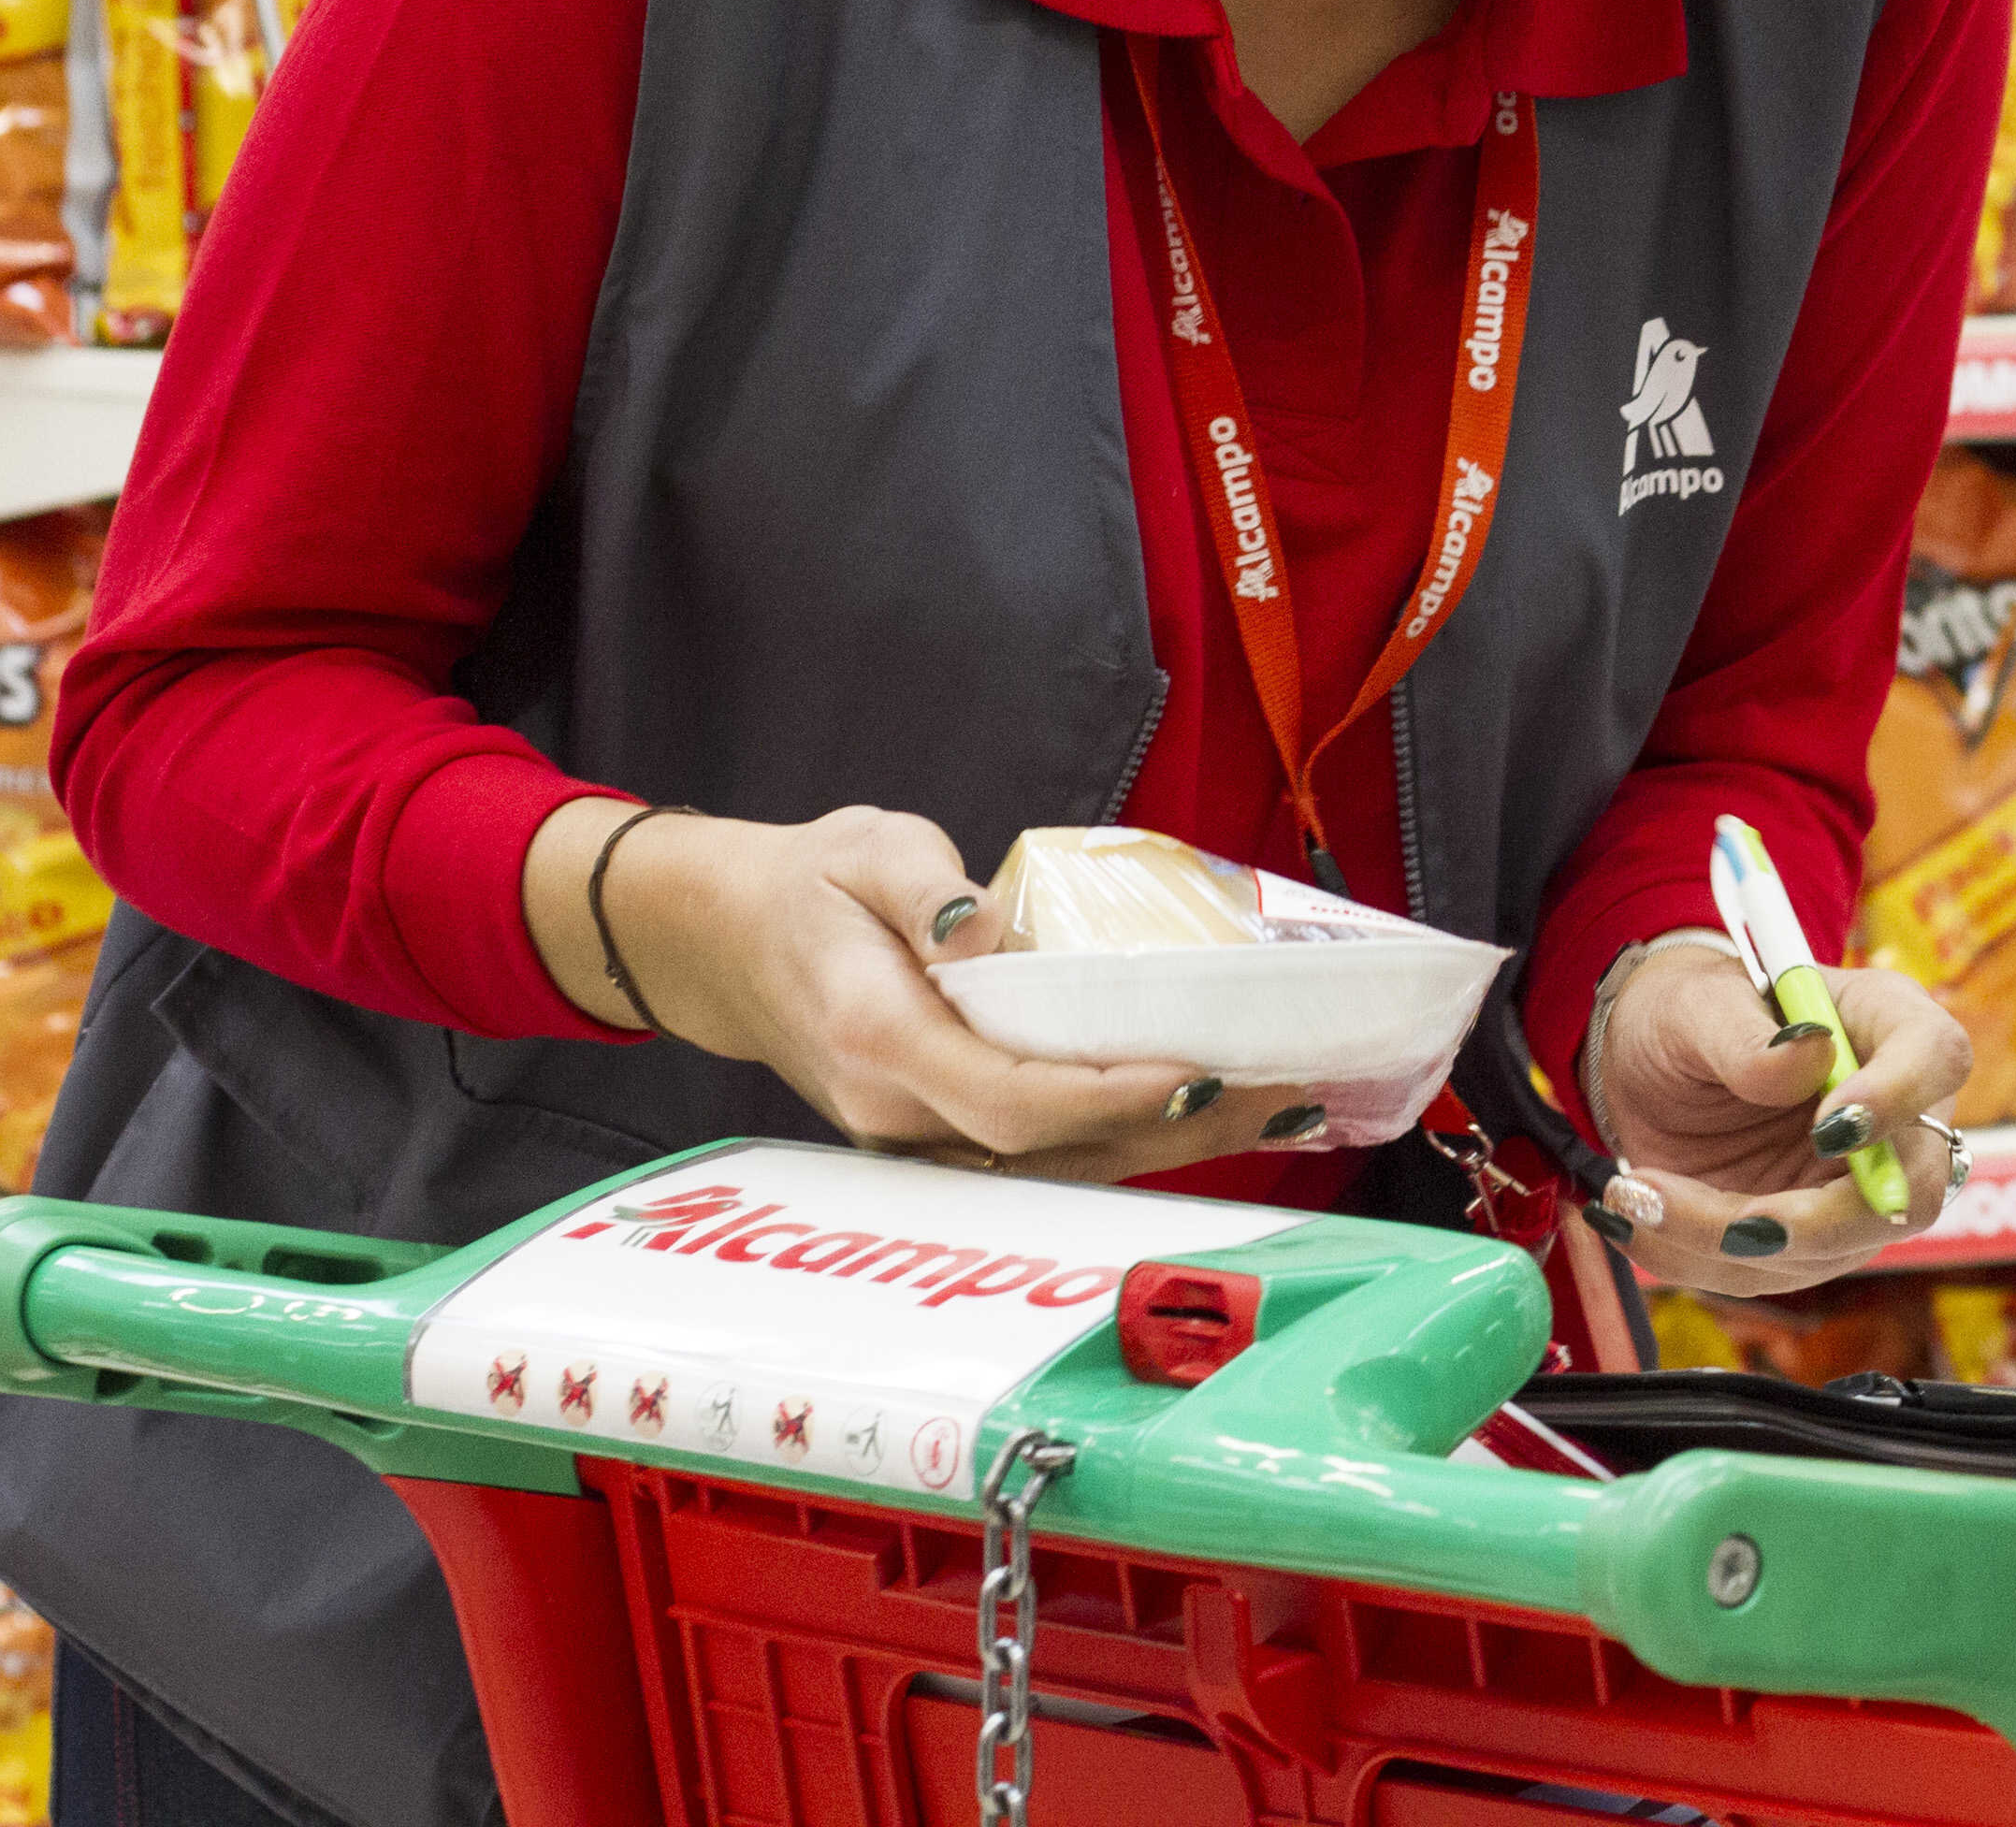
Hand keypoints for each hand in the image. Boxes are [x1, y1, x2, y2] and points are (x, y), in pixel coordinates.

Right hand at [523, 800, 1320, 1183]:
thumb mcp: (859, 847)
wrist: (724, 943)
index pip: (1012, 1098)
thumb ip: (919, 885)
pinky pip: (1044, 1158)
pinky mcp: (939, 1141)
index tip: (1200, 1074)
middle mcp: (900, 1116)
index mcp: (881, 1044)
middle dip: (1180, 1131)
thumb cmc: (804, 887)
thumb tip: (981, 925)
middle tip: (1291, 1096)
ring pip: (1058, 1168)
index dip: (1110, 1097)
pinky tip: (1212, 1120)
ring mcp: (916, 1143)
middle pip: (1056, 1151)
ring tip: (1284, 1110)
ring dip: (1174, 1147)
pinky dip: (1130, 1144)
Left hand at [1583, 941, 1966, 1294]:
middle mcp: (1893, 1115)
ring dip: (1721, 1241)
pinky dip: (1693, 1256)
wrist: (1653, 1064)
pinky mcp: (1809, 1237)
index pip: (1937, 1058)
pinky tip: (1637, 1220)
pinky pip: (1766, 1270)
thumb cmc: (1690, 1011)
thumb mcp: (1697, 1004)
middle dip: (1811, 1221)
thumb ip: (1747, 1035)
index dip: (1898, 1101)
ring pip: (1828, 1248)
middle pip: (1911, 1189)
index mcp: (1887, 1023)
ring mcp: (1857, 1185)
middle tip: (1722, 1218)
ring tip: (1633, 1196)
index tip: (1827, 1129)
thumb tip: (1808, 1057)